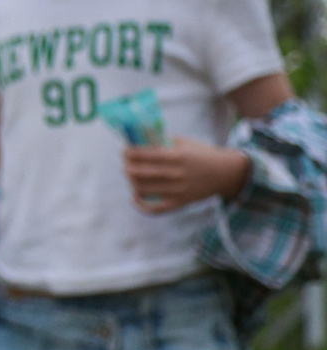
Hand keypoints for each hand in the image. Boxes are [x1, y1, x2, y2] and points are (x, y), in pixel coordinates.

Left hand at [124, 141, 251, 215]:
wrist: (226, 173)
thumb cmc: (202, 155)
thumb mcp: (186, 143)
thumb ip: (164, 142)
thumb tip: (140, 140)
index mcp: (178, 156)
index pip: (146, 155)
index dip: (130, 154)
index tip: (124, 151)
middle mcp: (177, 174)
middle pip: (141, 174)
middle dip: (128, 167)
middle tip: (125, 163)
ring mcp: (178, 191)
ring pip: (144, 190)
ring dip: (132, 182)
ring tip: (131, 176)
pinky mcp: (180, 203)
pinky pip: (155, 209)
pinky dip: (141, 205)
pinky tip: (135, 197)